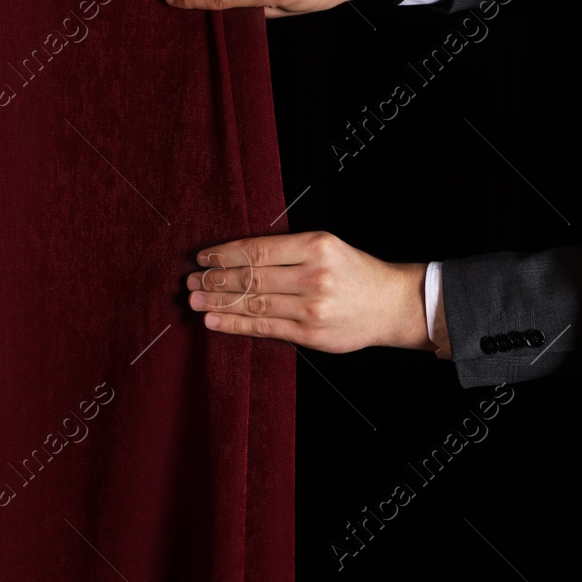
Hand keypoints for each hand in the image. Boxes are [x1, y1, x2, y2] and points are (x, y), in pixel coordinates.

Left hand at [186, 231, 435, 353]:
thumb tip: (236, 257)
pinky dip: (235, 324)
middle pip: (252, 277)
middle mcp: (313, 276)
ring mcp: (312, 308)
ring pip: (254, 303)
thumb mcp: (327, 246)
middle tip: (190, 280)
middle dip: (215, 279)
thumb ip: (288, 250)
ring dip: (219, 302)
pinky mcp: (310, 334)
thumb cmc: (355, 272)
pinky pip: (265, 328)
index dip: (225, 254)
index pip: (259, 250)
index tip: (202, 257)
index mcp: (316, 246)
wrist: (390, 304)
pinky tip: (214, 321)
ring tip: (195, 299)